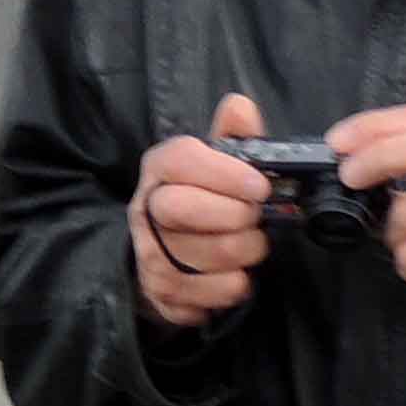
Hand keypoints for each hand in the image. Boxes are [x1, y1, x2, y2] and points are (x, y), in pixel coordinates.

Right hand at [130, 93, 272, 330]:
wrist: (160, 251)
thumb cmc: (199, 198)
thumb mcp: (215, 162)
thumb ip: (233, 135)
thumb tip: (241, 107)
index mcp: (159, 169)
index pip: (182, 160)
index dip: (224, 173)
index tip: (260, 186)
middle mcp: (145, 210)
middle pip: (182, 209)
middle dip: (234, 216)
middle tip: (256, 217)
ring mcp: (148, 256)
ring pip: (201, 257)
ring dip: (243, 253)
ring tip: (253, 244)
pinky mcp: (160, 294)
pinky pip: (205, 298)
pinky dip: (232, 288)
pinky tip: (237, 274)